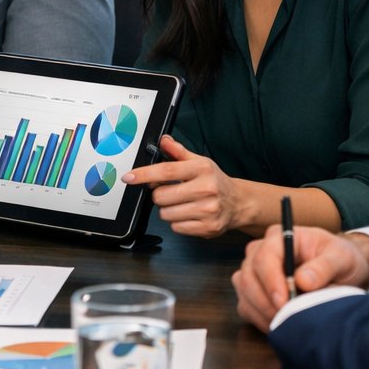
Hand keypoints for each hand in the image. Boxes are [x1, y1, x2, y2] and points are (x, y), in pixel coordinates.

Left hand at [124, 135, 249, 237]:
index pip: (166, 170)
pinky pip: (176, 227)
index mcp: (202, 169)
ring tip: (182, 204)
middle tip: (171, 192)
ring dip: (168, 210)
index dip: (144, 174)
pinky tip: (189, 214)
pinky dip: (177, 222)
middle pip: (161, 196)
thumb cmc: (215, 181)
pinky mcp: (208, 228)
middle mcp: (206, 189)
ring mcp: (208, 210)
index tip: (129, 177)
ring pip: (166, 214)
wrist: (239, 203)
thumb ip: (178, 152)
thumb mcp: (199, 162)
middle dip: (160, 195)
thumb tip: (163, 141)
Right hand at [230, 226, 368, 332]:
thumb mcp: (342, 258)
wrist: (341, 271)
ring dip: (262, 311)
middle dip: (266, 301)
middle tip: (287, 317)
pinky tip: (278, 324)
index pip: (264, 256)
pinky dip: (259, 318)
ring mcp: (253, 270)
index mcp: (280, 237)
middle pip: (248, 276)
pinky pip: (245, 306)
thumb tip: (302, 281)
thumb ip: (324, 267)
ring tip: (286, 322)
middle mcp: (261, 250)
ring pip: (244, 291)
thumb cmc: (340, 259)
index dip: (271, 281)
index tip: (284, 301)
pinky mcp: (252, 290)